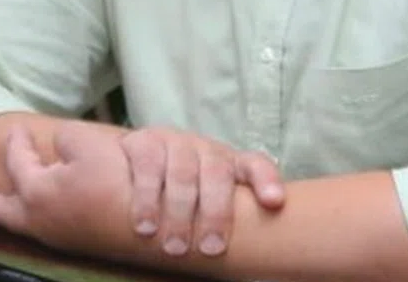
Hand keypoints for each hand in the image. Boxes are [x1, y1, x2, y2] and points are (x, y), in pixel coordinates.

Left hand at [0, 121, 130, 251]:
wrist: (153, 233)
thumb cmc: (119, 186)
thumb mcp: (91, 145)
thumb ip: (67, 137)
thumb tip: (60, 143)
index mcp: (38, 192)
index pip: (19, 162)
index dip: (17, 142)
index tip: (16, 131)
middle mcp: (40, 220)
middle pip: (5, 210)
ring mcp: (58, 237)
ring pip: (23, 223)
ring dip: (13, 211)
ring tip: (3, 206)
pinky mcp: (78, 245)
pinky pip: (43, 230)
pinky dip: (34, 220)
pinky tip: (46, 212)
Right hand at [119, 127, 284, 258]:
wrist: (134, 162)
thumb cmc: (185, 197)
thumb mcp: (210, 203)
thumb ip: (234, 219)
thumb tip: (259, 266)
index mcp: (230, 163)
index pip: (256, 164)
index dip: (267, 181)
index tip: (274, 202)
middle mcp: (205, 150)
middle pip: (217, 174)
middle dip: (216, 213)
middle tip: (211, 250)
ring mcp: (175, 142)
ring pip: (183, 172)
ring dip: (179, 211)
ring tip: (175, 247)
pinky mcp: (144, 142)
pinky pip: (148, 165)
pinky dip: (147, 197)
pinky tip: (145, 226)